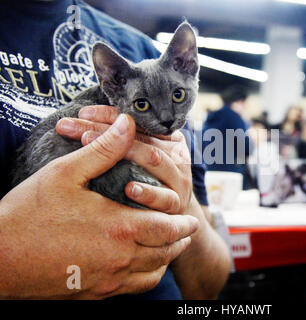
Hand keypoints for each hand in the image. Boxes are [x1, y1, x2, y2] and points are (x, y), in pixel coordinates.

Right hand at [0, 114, 197, 298]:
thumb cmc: (29, 214)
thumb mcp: (65, 173)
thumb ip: (103, 149)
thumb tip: (127, 124)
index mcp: (120, 227)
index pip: (168, 228)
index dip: (183, 223)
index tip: (192, 219)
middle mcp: (121, 258)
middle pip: (166, 251)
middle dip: (181, 239)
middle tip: (188, 231)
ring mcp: (109, 279)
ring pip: (153, 271)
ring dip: (168, 257)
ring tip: (173, 246)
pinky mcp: (95, 293)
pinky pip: (134, 288)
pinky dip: (148, 276)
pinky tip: (144, 266)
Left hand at [55, 105, 192, 213]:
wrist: (173, 218)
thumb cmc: (148, 183)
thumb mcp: (137, 157)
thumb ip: (119, 140)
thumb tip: (82, 118)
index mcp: (165, 138)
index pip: (137, 120)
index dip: (110, 115)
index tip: (83, 114)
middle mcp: (175, 154)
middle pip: (140, 137)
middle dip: (108, 133)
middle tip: (80, 133)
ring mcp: (177, 178)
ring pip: (155, 158)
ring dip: (129, 153)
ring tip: (101, 153)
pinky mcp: (177, 203)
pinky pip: (165, 196)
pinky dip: (148, 193)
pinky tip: (130, 190)